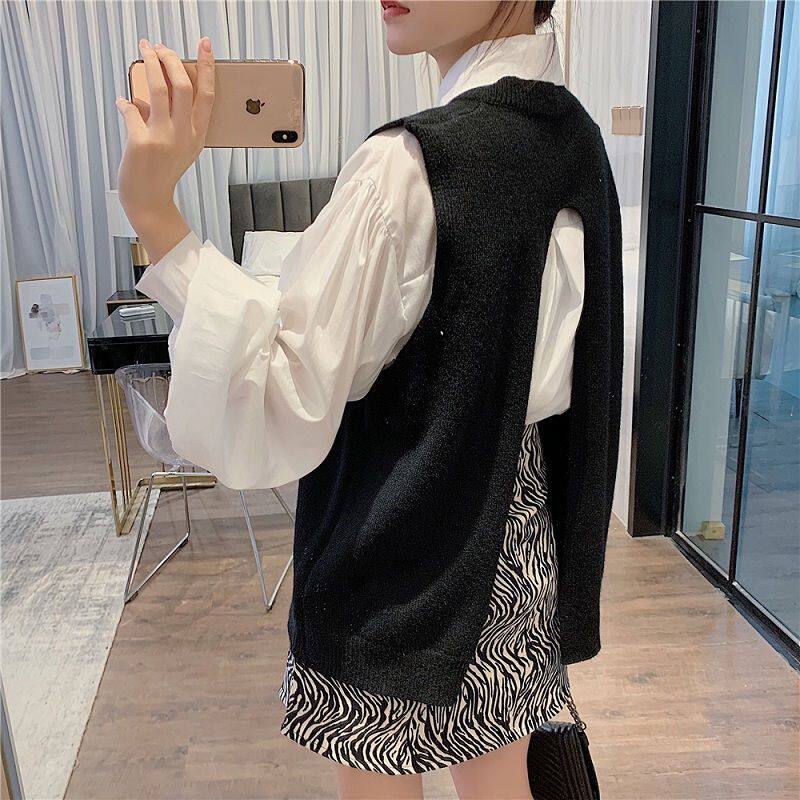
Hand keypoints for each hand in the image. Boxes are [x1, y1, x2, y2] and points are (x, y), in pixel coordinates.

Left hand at [115, 37, 214, 229]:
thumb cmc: (162, 173)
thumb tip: (155, 91)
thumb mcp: (181, 148)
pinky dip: (126, 102)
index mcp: (197, 135)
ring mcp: (163, 138)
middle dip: (171, 59)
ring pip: (159, 89)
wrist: (150, 200)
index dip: (207, 67)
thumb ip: (176, 122)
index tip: (205, 45)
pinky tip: (122, 101)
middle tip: (160, 47)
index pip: (206, 95)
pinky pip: (132, 110)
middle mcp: (184, 135)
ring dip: (150, 64)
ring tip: (144, 51)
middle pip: (183, 86)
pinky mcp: (141, 142)